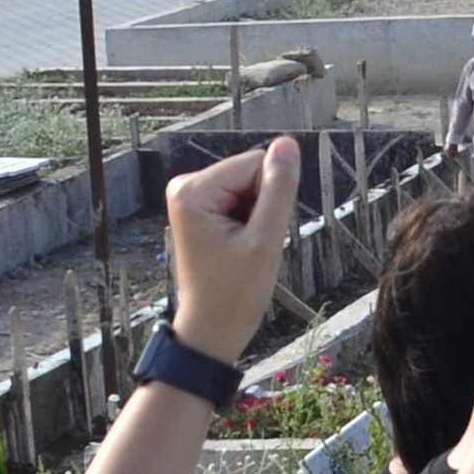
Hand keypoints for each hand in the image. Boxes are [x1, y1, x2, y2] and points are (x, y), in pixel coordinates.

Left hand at [164, 138, 301, 362]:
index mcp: (193, 189)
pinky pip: (241, 199)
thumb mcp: (265, 240)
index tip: (254, 236)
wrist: (213, 328)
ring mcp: (190, 197)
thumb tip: (288, 145)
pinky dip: (249, 222)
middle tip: (249, 246)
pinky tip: (238, 247)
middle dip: (262, 208)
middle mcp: (185, 185)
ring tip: (242, 248)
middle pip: (251, 173)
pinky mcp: (199, 208)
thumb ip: (280, 189)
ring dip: (257, 217)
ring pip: (250, 186)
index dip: (270, 200)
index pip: (257, 165)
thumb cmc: (235, 293)